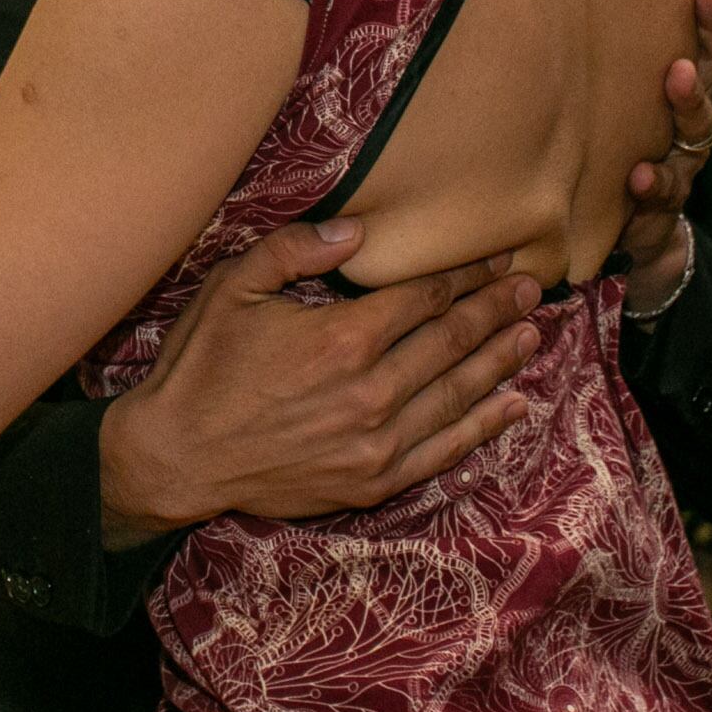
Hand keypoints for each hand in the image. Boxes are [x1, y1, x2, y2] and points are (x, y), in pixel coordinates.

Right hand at [97, 221, 540, 545]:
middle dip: (495, 310)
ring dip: (500, 360)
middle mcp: (372, 390)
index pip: (423, 299)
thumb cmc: (201, 367)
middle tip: (531, 288)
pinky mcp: (374, 479)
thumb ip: (293, 251)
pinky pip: (445, 449)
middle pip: (452, 341)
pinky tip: (511, 403)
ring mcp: (378, 440)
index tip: (495, 261)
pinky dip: (483, 425)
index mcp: (341, 337)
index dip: (464, 277)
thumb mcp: (231, 289)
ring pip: (459, 392)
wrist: (179, 455)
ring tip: (532, 333)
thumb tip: (356, 232)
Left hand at [622, 0, 711, 303]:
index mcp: (678, 88)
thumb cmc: (611, 149)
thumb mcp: (607, 102)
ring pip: (695, 128)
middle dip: (711, 26)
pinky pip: (662, 195)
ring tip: (677, 75)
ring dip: (688, 99)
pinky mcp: (659, 209)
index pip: (703, 34)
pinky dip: (651, 185)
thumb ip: (595, 54)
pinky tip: (638, 175)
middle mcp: (686, 120)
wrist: (629, 236)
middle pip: (710, 66)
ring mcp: (679, 162)